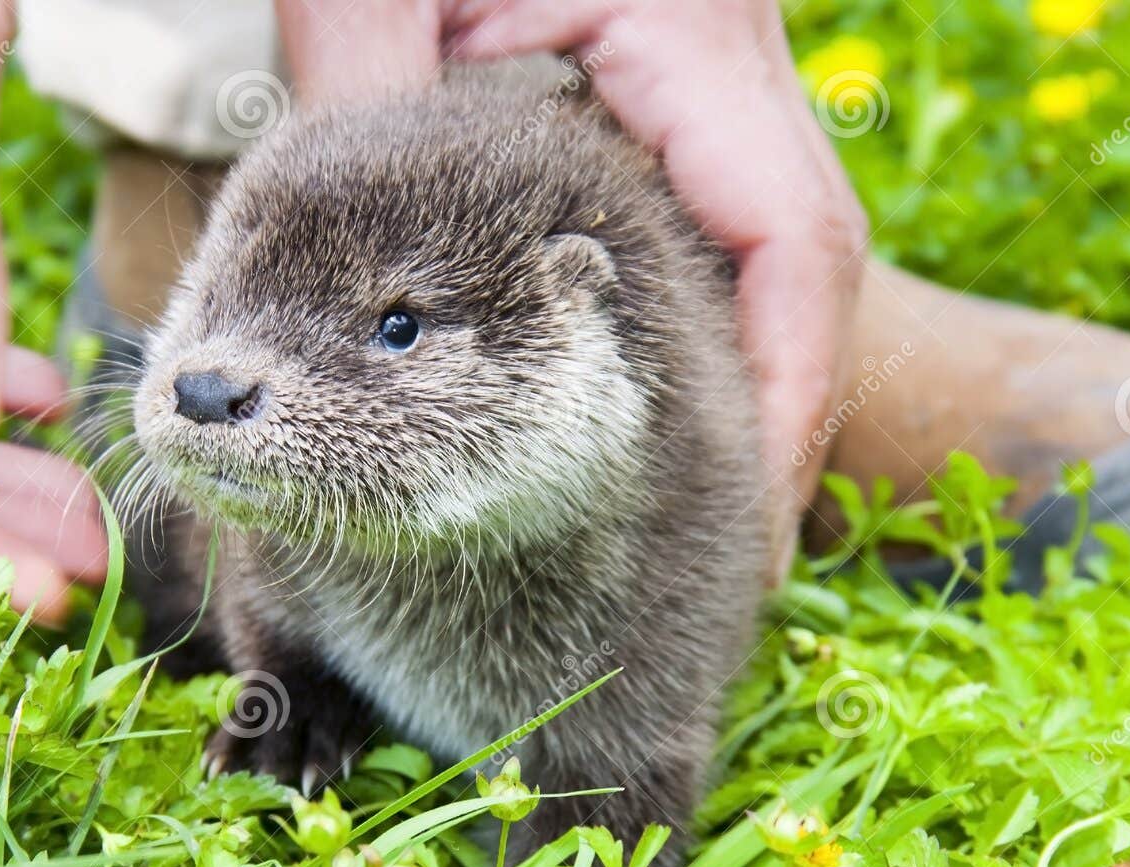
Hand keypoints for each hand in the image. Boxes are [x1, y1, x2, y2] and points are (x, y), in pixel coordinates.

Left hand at [277, 0, 867, 578]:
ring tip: (674, 502)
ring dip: (728, 377)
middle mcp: (722, 65)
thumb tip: (334, 274)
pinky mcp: (648, 86)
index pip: (792, 246)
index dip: (785, 402)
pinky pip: (689, 220)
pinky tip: (620, 388)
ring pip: (750, 253)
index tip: (746, 528)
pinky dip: (672, 315)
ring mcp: (695, 77)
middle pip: (795, 271)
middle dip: (767, 416)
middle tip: (709, 551)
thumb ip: (362, 102)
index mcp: (692, 34)